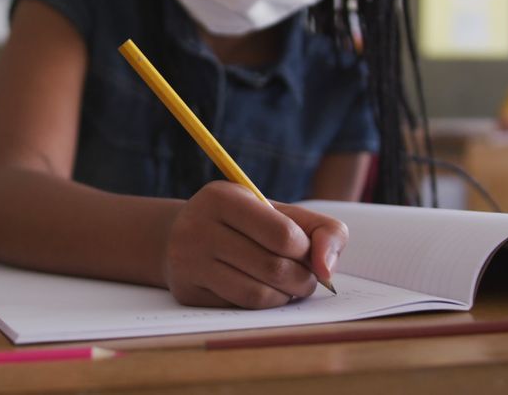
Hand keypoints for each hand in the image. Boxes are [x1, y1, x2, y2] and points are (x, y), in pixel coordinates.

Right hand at [162, 181, 347, 308]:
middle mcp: (198, 227)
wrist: (180, 236)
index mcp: (223, 197)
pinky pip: (239, 308)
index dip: (306, 250)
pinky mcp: (186, 291)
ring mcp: (188, 261)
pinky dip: (262, 305)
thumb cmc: (243, 224)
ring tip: (288, 287)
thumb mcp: (278, 212)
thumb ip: (321, 229)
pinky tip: (263, 292)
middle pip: (273, 268)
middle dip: (302, 279)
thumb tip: (327, 270)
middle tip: (305, 278)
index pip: (283, 235)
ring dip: (285, 297)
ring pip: (257, 295)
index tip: (306, 253)